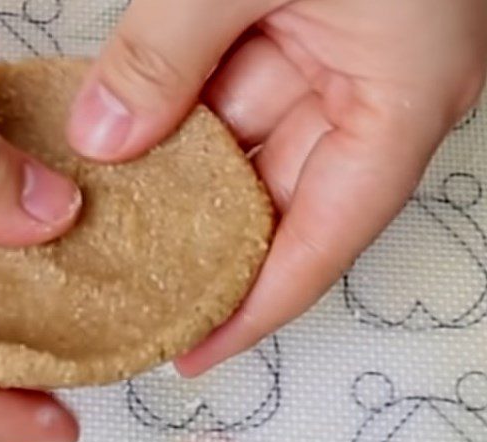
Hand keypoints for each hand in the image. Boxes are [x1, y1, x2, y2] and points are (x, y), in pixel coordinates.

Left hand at [69, 0, 486, 373]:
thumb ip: (170, 53)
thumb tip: (103, 139)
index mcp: (396, 106)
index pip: (318, 248)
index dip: (253, 311)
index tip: (188, 352)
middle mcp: (367, 98)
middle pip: (272, 207)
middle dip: (198, 247)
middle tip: (123, 290)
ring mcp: (328, 62)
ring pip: (239, 152)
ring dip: (174, 180)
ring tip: (102, 227)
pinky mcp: (289, 28)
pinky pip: (224, 94)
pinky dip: (173, 117)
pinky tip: (118, 141)